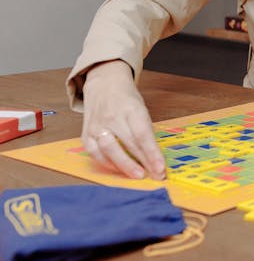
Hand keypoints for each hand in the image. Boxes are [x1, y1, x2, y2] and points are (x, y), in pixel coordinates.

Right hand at [80, 60, 164, 179]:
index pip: (143, 135)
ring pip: (109, 150)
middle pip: (128, 144)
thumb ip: (146, 130)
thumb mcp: (142, 108)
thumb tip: (155, 156)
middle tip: (155, 176)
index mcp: (131, 109)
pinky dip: (106, 163)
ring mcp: (97, 125)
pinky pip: (94, 152)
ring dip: (124, 166)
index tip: (161, 168)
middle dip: (143, 163)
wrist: (104, 84)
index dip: (152, 153)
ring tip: (138, 175)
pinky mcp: (86, 133)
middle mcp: (112, 117)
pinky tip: (118, 169)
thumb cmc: (127, 99)